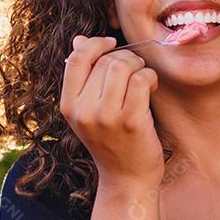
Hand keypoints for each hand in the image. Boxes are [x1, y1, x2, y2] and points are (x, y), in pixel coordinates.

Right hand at [60, 35, 163, 185]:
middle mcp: (83, 111)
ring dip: (139, 67)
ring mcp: (106, 117)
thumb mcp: (89, 111)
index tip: (111, 44)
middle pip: (106, 60)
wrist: (127, 179)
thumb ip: (84, 77)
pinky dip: (150, 78)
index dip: (96, 44)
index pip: (77, 59)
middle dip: (126, 58)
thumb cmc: (112, 141)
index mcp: (68, 106)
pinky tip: (151, 89)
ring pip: (123, 66)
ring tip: (143, 80)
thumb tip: (79, 40)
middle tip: (136, 70)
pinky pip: (141, 80)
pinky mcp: (130, 122)